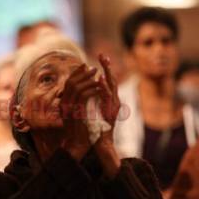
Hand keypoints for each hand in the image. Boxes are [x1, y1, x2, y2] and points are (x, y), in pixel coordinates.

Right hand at [60, 64, 100, 160]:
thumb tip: (81, 90)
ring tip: (98, 77)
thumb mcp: (74, 114)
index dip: (76, 73)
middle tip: (94, 69)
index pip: (68, 83)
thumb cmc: (78, 130)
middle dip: (83, 73)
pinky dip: (92, 90)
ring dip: (89, 80)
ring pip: (77, 88)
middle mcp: (64, 104)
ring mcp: (69, 108)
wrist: (77, 144)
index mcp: (63, 103)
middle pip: (71, 82)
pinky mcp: (77, 112)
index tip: (85, 66)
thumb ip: (75, 102)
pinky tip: (99, 88)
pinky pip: (84, 96)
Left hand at [94, 54, 120, 176]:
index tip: (99, 58)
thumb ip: (90, 99)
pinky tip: (100, 80)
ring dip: (108, 73)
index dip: (104, 69)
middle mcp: (113, 101)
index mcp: (108, 100)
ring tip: (104, 62)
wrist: (100, 143)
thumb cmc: (94, 127)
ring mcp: (113, 106)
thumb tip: (84, 89)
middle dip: (107, 67)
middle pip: (112, 80)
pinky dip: (104, 88)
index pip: (107, 81)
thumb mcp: (91, 110)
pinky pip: (107, 98)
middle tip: (103, 55)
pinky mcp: (111, 113)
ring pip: (112, 87)